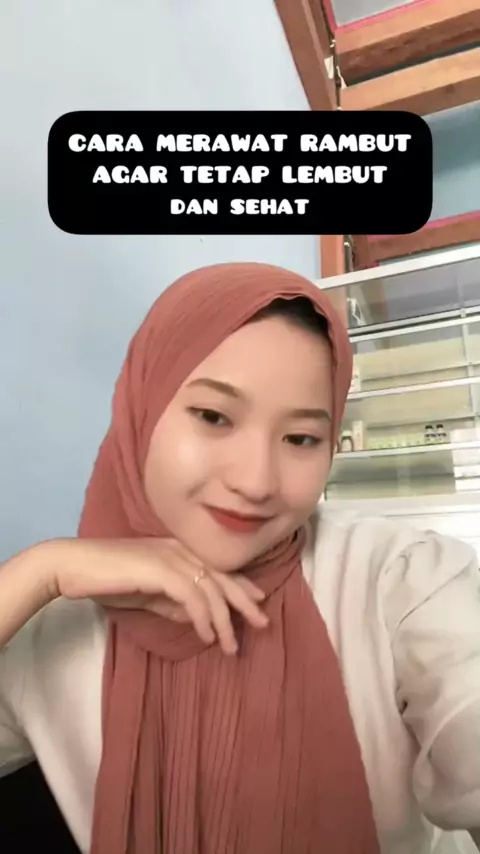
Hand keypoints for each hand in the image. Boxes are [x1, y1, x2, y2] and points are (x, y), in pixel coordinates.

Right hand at [48, 537, 267, 653]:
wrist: (74, 567)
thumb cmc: (107, 580)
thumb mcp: (147, 595)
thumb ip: (171, 603)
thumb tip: (196, 618)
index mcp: (178, 550)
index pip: (218, 568)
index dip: (240, 586)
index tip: (257, 603)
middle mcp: (180, 550)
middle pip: (223, 577)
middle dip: (245, 602)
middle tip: (263, 624)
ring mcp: (171, 557)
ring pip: (211, 589)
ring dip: (225, 620)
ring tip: (231, 646)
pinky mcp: (160, 569)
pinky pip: (192, 597)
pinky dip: (203, 618)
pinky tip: (208, 636)